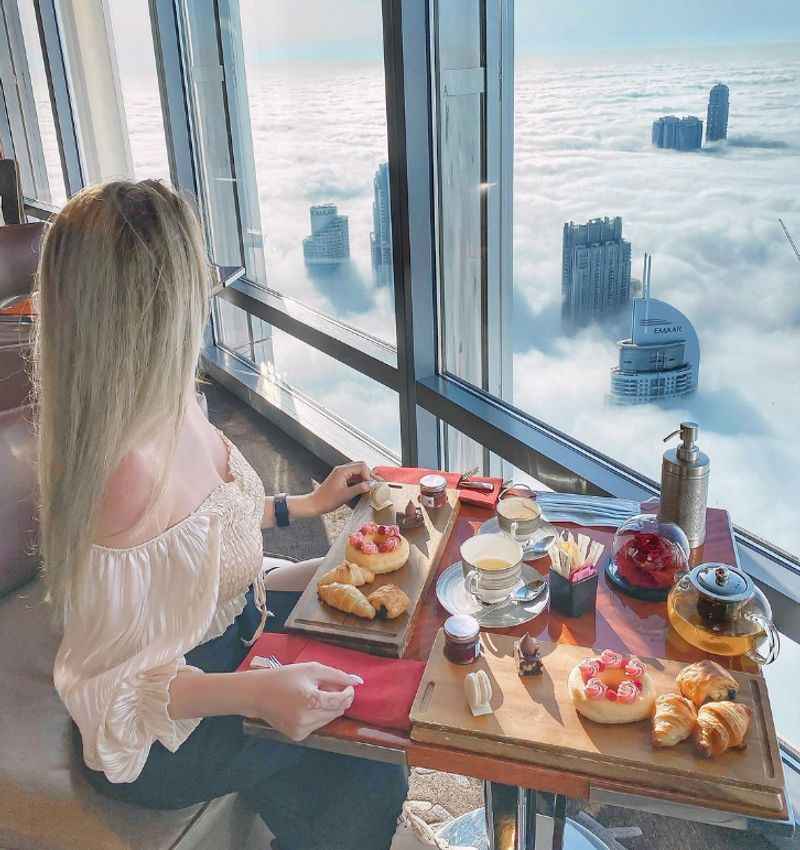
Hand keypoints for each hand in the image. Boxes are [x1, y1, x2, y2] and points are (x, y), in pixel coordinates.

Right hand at [244, 663, 361, 741]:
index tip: (347, 686)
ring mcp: (302, 730)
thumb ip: (336, 675)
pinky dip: (317, 715)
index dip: (348, 693)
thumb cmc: (285, 677)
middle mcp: (307, 719)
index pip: (341, 701)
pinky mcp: (298, 736)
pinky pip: (318, 725)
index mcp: (311, 701)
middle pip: (337, 712)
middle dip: (338, 699)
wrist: (258, 694)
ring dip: (328, 707)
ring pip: (329, 720)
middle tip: (327, 687)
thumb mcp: (311, 670)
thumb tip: (358, 681)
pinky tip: (305, 706)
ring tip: (314, 695)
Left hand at [310, 461, 371, 514]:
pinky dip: (359, 481)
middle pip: (360, 466)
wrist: (315, 504)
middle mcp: (342, 469)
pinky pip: (353, 476)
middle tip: (373, 485)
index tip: (371, 485)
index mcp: (342, 471)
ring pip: (357, 471)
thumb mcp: (345, 495)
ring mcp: (341, 474)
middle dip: (368, 475)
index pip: (361, 466)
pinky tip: (362, 489)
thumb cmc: (328, 500)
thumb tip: (370, 485)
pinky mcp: (340, 479)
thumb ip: (359, 488)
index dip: (368, 475)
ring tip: (369, 487)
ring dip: (364, 478)